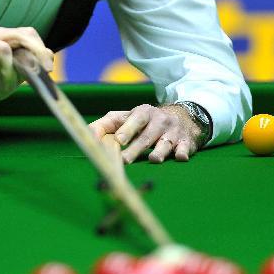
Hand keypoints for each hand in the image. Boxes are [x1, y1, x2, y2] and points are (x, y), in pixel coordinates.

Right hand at [0, 27, 52, 107]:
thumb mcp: (13, 78)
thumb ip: (29, 66)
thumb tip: (49, 56)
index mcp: (5, 40)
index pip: (28, 34)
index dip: (41, 48)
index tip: (48, 67)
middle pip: (21, 35)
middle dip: (34, 53)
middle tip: (41, 70)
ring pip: (6, 47)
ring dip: (8, 70)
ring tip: (1, 82)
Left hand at [88, 104, 203, 163]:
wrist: (182, 117)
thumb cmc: (146, 122)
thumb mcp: (127, 118)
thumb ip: (106, 125)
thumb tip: (87, 136)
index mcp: (143, 113)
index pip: (135, 119)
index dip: (127, 129)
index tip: (119, 140)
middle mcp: (159, 121)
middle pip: (147, 136)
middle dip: (136, 148)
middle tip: (124, 160)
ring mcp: (173, 132)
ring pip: (165, 143)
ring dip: (159, 152)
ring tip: (153, 159)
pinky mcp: (186, 143)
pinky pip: (185, 149)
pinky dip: (183, 153)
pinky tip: (180, 157)